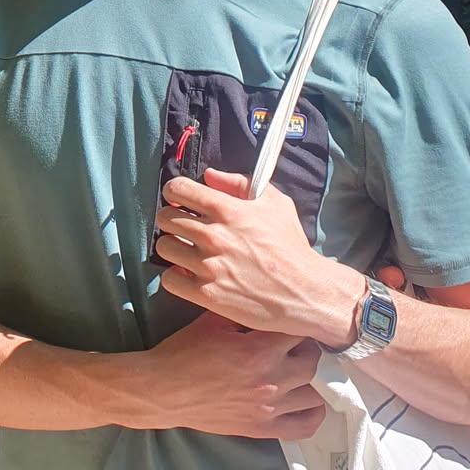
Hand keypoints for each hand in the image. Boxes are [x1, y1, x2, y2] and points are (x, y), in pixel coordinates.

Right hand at [136, 310, 327, 438]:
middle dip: (309, 350)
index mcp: (258, 350)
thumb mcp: (212, 321)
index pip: (300, 333)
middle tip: (298, 344)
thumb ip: (244, 311)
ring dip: (314, 380)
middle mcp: (270, 380)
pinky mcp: (262, 428)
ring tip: (302, 370)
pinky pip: (304, 426)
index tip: (296, 321)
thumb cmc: (183, 352)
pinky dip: (314, 415)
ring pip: (316, 394)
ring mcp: (268, 407)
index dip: (299, 323)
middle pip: (314, 363)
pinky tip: (308, 401)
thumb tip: (269, 303)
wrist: (162, 390)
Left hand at [154, 169, 362, 347]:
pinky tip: (191, 275)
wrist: (305, 292)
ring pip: (164, 247)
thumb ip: (240, 183)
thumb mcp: (275, 204)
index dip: (175, 192)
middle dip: (171, 220)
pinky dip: (176, 277)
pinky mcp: (206, 293)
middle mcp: (214, 235)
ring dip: (174, 248)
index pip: (177, 189)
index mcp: (228, 210)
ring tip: (188, 252)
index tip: (178, 200)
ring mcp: (208, 265)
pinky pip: (169, 279)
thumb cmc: (291, 248)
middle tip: (184, 228)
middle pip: (164, 218)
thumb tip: (209, 176)